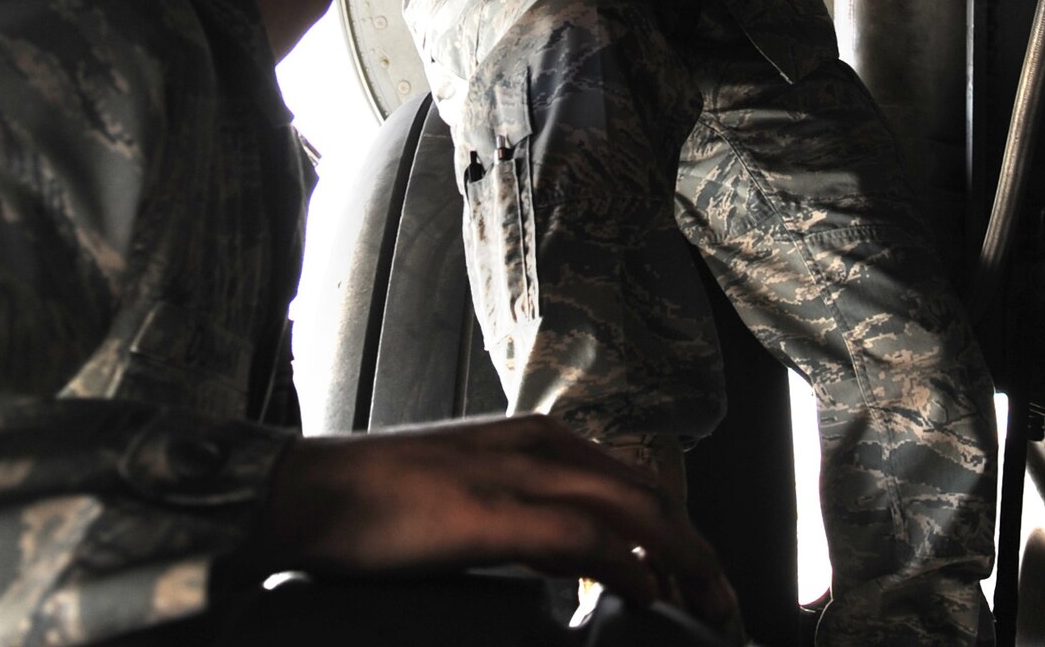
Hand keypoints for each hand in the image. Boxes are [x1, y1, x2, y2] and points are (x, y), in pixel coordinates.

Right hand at [260, 415, 738, 635]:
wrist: (316, 492)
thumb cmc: (385, 503)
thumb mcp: (477, 497)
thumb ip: (532, 518)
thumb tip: (586, 563)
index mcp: (540, 440)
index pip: (638, 481)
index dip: (684, 530)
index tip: (709, 579)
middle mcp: (542, 446)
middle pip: (651, 494)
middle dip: (700, 550)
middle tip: (729, 603)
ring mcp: (519, 476)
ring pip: (632, 511)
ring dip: (683, 560)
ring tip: (710, 604)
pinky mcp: (493, 515)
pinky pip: (582, 536)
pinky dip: (627, 565)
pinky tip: (647, 594)